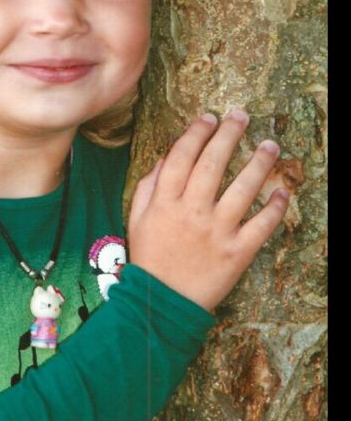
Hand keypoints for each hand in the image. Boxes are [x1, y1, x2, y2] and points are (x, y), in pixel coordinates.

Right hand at [127, 110, 288, 310]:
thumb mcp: (138, 218)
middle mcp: (192, 212)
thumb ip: (150, 186)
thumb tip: (167, 157)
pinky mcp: (237, 253)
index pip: (182, 157)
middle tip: (241, 116)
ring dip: (258, 164)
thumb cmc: (149, 257)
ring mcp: (217, 232)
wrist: (161, 304)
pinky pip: (261, 226)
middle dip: (228, 135)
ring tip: (270, 145)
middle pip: (212, 164)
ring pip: (242, 190)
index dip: (197, 133)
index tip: (210, 118)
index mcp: (166, 202)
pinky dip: (274, 209)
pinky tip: (282, 193)